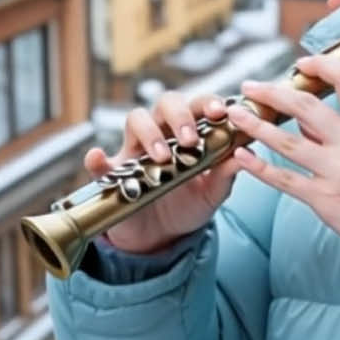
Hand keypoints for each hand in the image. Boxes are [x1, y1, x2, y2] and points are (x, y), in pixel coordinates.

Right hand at [85, 92, 241, 253]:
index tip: (221, 112)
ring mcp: (135, 151)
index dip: (208, 103)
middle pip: (165, 103)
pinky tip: (98, 158)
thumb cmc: (188, 206)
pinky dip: (96, 159)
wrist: (162, 236)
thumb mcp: (212, 194)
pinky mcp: (113, 174)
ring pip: (135, 120)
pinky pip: (99, 162)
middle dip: (180, 115)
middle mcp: (161, 134)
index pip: (197, 106)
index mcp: (188, 133)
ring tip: (162, 158)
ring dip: (149, 133)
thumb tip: (242, 155)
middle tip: (191, 139)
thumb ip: (225, 175)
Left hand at [226, 55, 339, 263]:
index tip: (300, 63)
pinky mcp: (324, 200)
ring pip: (285, 140)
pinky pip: (283, 179)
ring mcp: (336, 172)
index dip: (321, 65)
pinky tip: (241, 156)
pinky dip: (258, 167)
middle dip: (271, 92)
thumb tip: (310, 123)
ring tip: (235, 114)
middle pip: (304, 105)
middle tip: (250, 87)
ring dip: (255, 124)